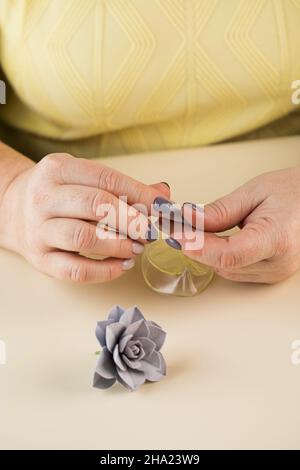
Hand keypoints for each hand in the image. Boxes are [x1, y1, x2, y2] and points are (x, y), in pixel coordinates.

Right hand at [0, 152, 168, 282]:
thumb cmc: (59, 194)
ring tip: (138, 248)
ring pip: (84, 237)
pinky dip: (105, 271)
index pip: (106, 179)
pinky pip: (75, 270)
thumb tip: (163, 194)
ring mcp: (39, 229)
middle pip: (95, 205)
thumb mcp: (84, 178)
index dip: (140, 193)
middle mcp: (45, 197)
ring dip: (120, 244)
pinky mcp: (40, 259)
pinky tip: (123, 265)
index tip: (163, 206)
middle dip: (132, 220)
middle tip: (150, 230)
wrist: (14, 210)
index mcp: (58, 169)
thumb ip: (123, 187)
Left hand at [176, 167, 299, 283]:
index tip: (178, 234)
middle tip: (178, 226)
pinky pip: (236, 270)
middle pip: (223, 264)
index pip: (229, 255)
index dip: (198, 247)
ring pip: (225, 270)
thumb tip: (189, 220)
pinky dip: (220, 256)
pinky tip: (215, 239)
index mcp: (277, 238)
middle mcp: (278, 264)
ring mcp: (276, 273)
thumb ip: (221, 211)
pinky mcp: (271, 274)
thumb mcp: (254, 192)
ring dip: (207, 252)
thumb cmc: (293, 191)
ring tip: (196, 229)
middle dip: (197, 246)